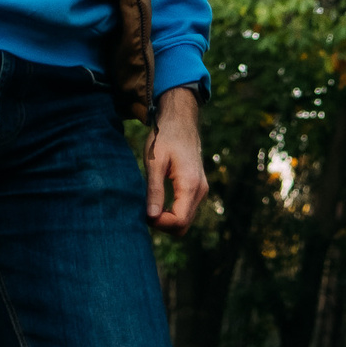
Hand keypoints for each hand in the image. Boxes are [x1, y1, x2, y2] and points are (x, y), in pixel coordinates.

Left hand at [145, 88, 207, 231]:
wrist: (180, 121)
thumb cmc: (165, 138)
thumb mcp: (155, 162)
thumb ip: (154, 190)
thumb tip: (151, 217)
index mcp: (191, 185)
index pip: (179, 221)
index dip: (160, 224)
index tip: (144, 214)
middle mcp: (200, 190)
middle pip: (183, 226)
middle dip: (163, 225)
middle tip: (145, 211)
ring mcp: (201, 190)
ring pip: (185, 220)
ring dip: (167, 219)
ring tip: (150, 204)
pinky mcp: (197, 188)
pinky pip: (186, 210)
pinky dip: (172, 213)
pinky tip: (158, 201)